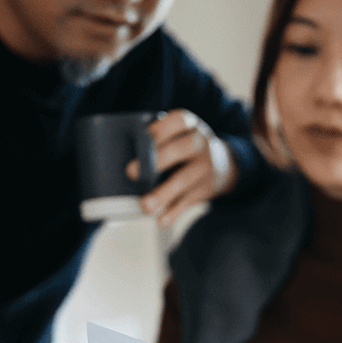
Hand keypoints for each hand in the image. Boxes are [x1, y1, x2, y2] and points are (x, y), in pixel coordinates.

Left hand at [126, 109, 237, 227]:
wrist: (223, 164)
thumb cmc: (185, 147)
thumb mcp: (179, 133)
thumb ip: (158, 138)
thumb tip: (117, 154)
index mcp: (189, 124)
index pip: (176, 122)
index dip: (158, 129)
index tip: (141, 138)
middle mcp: (200, 144)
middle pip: (179, 151)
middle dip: (155, 160)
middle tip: (130, 172)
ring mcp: (205, 168)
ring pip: (182, 181)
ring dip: (162, 194)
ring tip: (144, 205)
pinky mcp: (205, 189)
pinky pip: (188, 202)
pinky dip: (174, 213)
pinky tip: (161, 220)